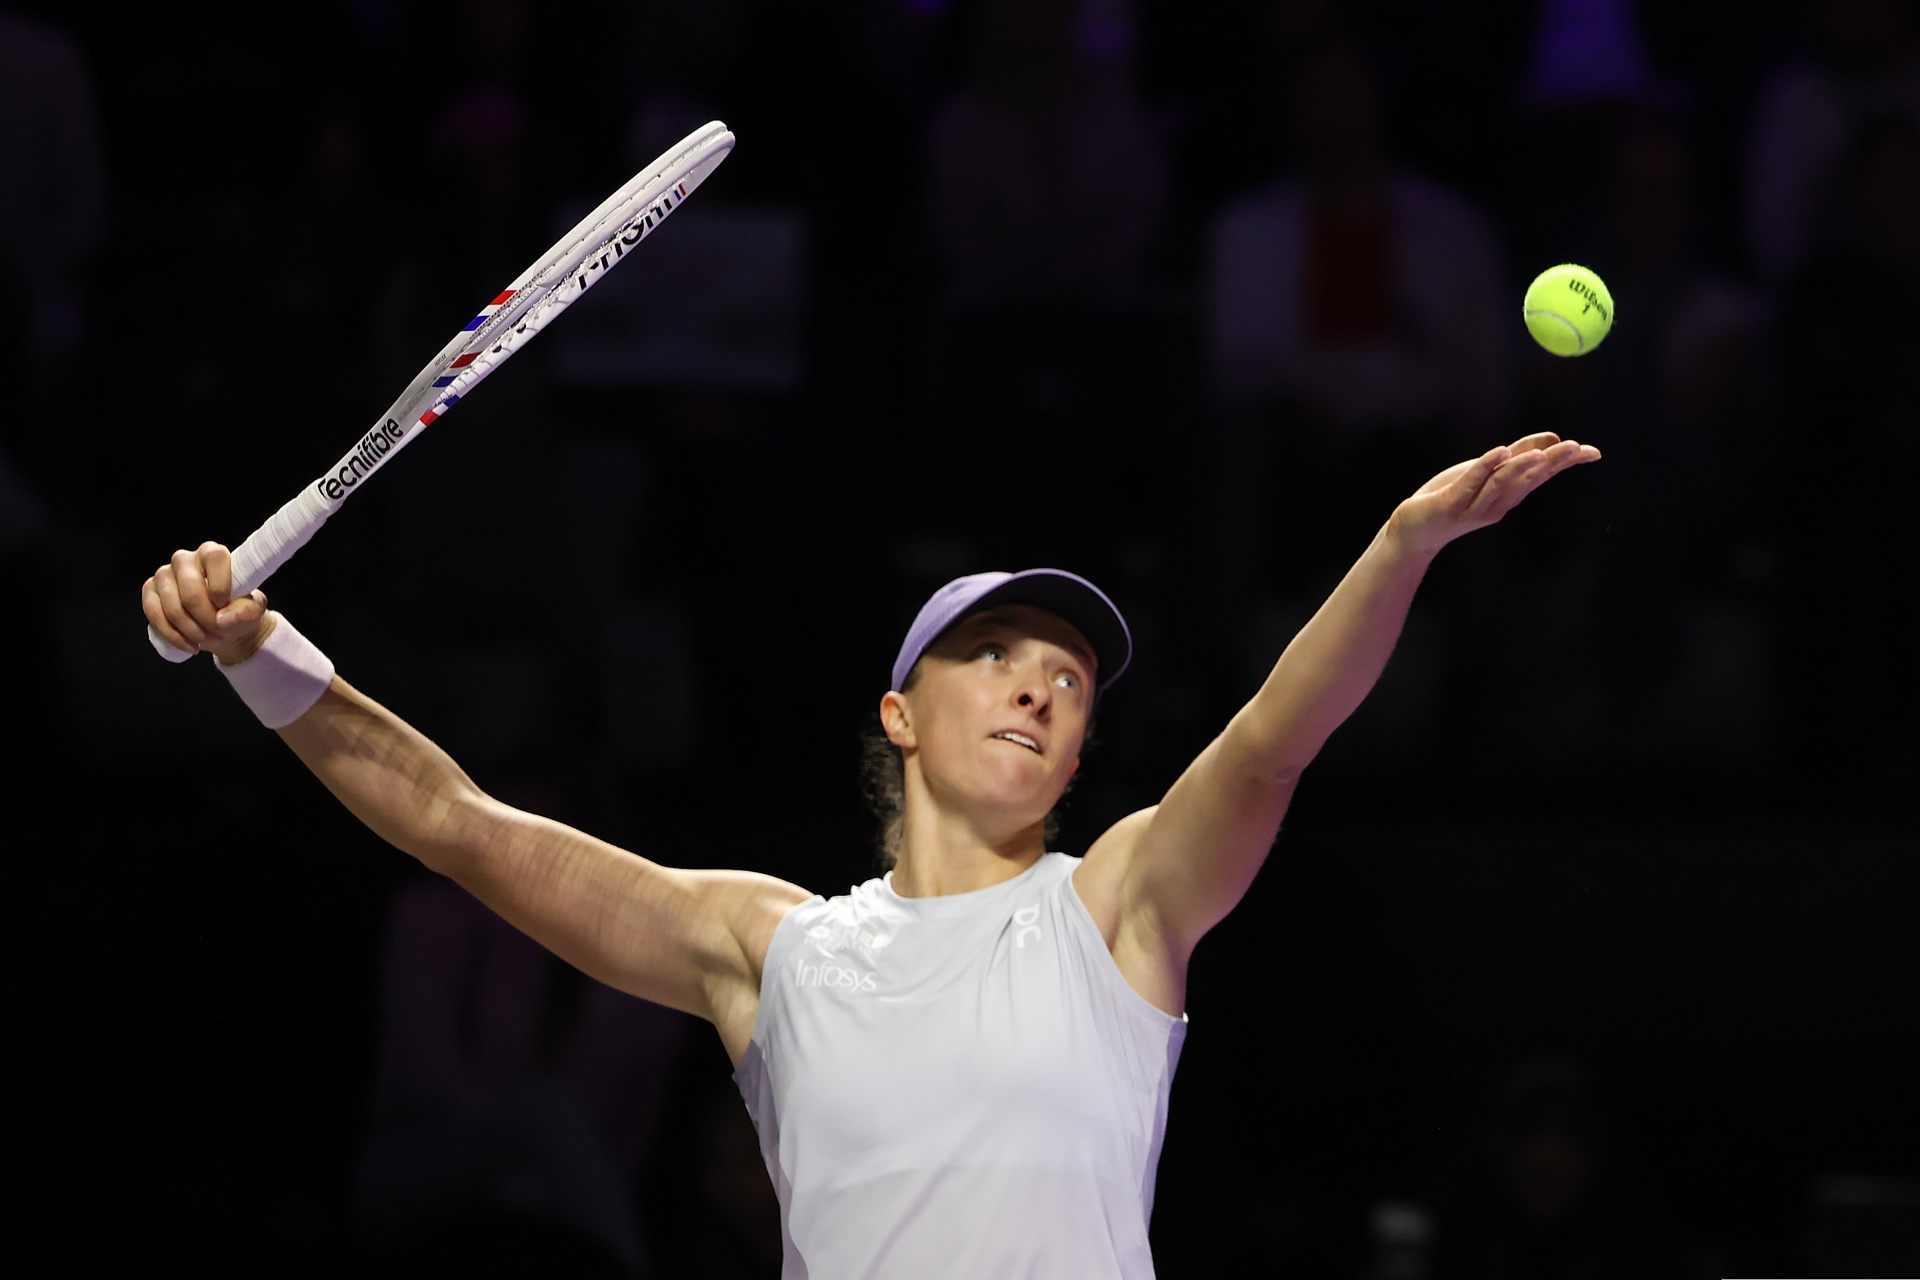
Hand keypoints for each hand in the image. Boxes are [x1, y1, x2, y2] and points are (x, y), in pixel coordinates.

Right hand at [142, 542, 275, 663]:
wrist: (223, 625)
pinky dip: (172, 635)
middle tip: (219, 631)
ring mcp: (164, 574)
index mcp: (212, 553)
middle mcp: (185, 560)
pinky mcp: (150, 591)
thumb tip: (224, 619)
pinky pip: (153, 614)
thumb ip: (247, 611)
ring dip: (191, 631)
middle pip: (190, 590)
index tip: (225, 605)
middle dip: (206, 618)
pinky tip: (189, 645)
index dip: (220, 585)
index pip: (214, 557)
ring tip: (207, 639)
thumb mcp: (252, 610)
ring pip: (172, 607)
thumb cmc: (238, 610)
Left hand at [1388, 432, 1600, 557]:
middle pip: (1527, 480)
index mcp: (1507, 496)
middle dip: (1552, 464)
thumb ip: (1516, 456)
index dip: (1565, 463)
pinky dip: (1484, 467)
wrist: (1413, 531)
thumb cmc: (1451, 499)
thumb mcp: (1486, 473)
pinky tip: (1498, 452)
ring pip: (1501, 483)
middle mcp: (1495, 504)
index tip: (1593, 452)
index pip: (1540, 476)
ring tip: (1542, 454)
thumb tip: (1552, 438)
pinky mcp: (1448, 505)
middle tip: (1577, 449)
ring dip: (1522, 467)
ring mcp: (1472, 507)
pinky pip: (1469, 483)